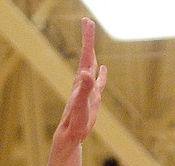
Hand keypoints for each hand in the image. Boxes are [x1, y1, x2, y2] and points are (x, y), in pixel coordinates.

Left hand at [55, 18, 106, 145]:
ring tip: (92, 40)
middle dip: (88, 38)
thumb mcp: (81, 104)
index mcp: (82, 79)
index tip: (88, 21)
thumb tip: (86, 73)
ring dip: (93, 52)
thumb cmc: (75, 121)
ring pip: (92, 65)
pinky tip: (103, 68)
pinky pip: (99, 82)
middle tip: (88, 21)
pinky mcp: (93, 98)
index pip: (86, 54)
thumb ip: (84, 88)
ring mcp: (89, 89)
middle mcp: (84, 81)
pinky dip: (101, 74)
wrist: (71, 135)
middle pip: (87, 55)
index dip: (88, 38)